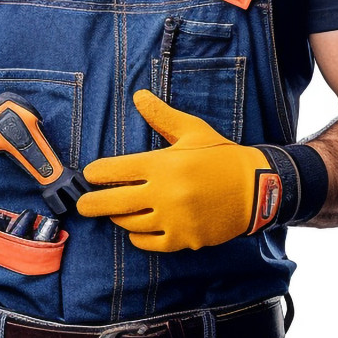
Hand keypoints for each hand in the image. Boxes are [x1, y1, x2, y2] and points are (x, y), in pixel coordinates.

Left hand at [76, 90, 285, 251]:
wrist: (256, 188)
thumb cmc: (221, 156)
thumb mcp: (192, 130)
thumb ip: (161, 116)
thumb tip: (139, 95)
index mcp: (162, 164)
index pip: (115, 170)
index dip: (96, 174)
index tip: (90, 175)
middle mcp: (164, 193)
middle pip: (113, 202)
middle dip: (91, 204)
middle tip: (82, 205)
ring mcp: (174, 219)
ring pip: (130, 224)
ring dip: (118, 218)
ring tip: (115, 211)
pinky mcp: (184, 238)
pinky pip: (149, 242)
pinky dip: (138, 236)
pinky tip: (137, 229)